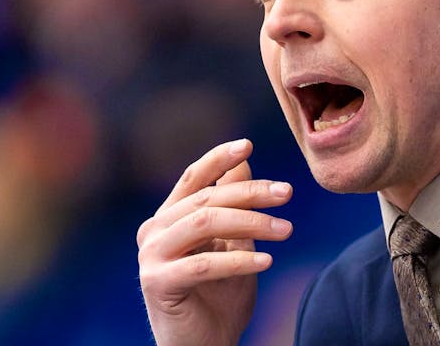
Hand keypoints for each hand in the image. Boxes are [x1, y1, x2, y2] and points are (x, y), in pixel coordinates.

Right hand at [137, 139, 293, 345]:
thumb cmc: (220, 296)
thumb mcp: (234, 244)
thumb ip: (234, 206)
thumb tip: (243, 162)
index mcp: (169, 217)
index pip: (193, 177)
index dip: (218, 158)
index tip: (248, 143)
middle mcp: (154, 231)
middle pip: (207, 198)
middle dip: (252, 193)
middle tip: (288, 193)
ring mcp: (151, 256)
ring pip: (205, 223)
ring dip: (251, 223)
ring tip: (286, 230)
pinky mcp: (156, 282)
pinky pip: (202, 264)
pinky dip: (239, 261)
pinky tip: (268, 261)